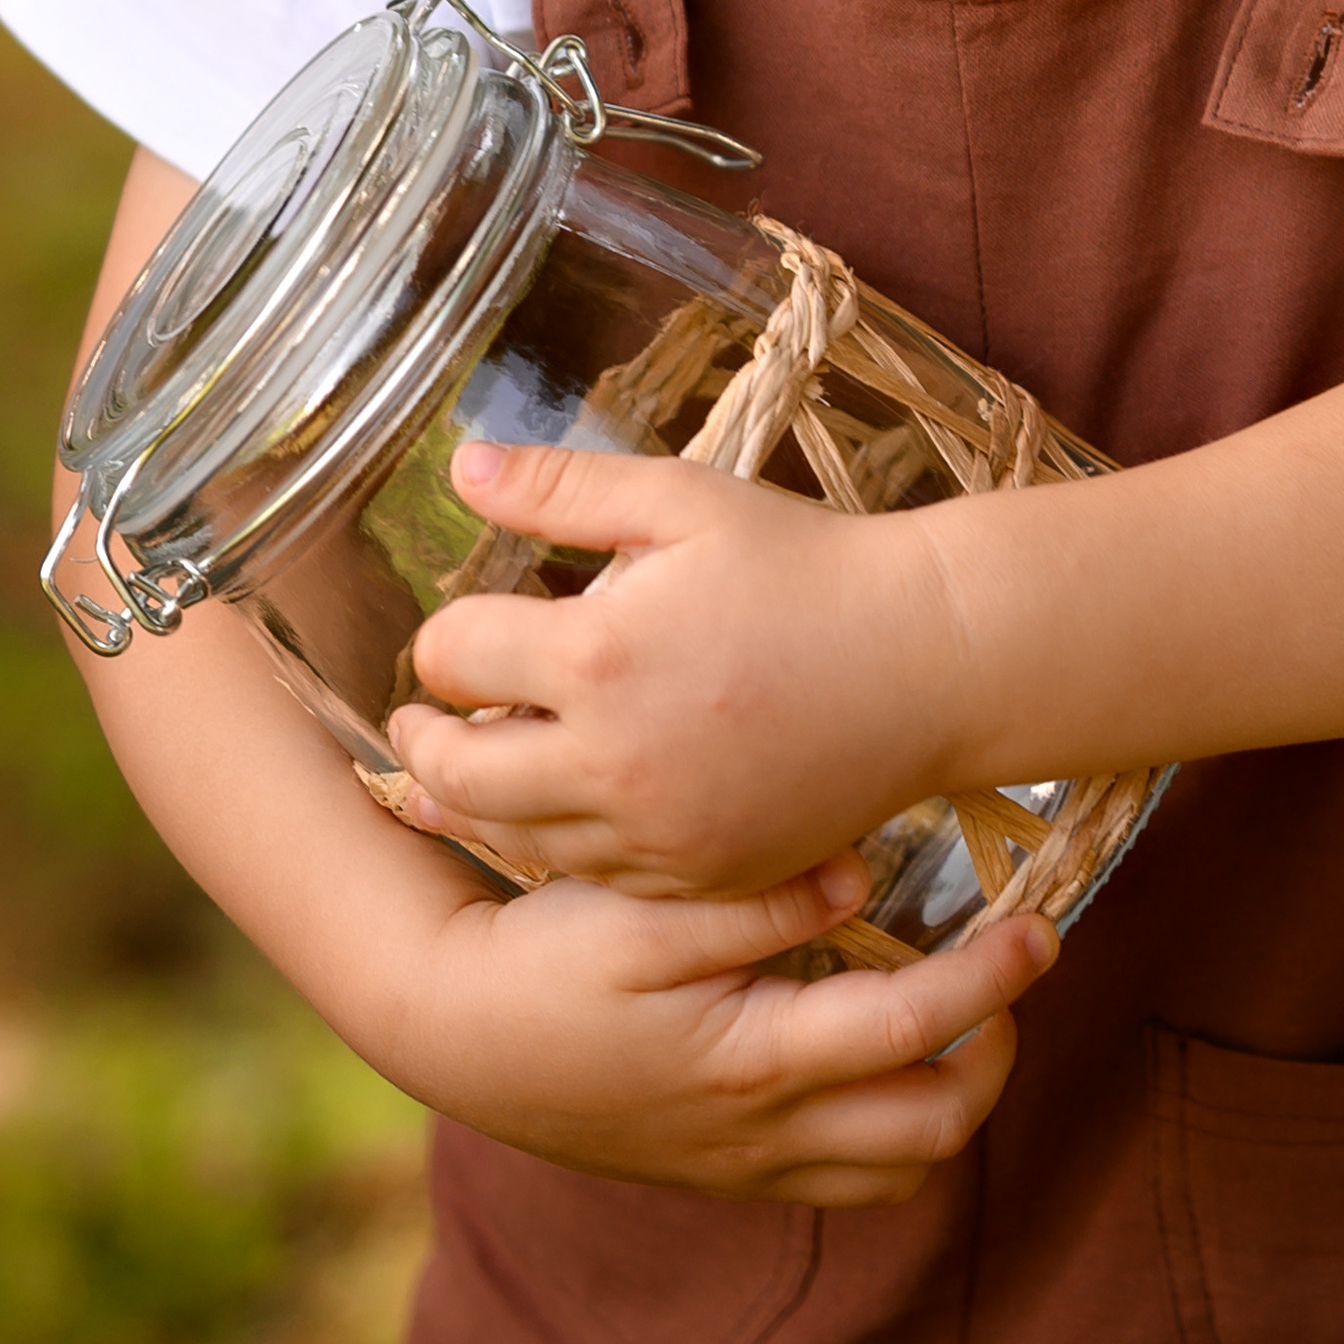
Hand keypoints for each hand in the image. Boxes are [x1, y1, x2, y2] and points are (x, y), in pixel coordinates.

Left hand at [388, 441, 972, 896]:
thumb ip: (564, 487)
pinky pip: (593, 878)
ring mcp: (657, 833)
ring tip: (473, 767)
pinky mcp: (698, 878)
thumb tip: (460, 464)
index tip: (463, 631)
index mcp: (598, 654)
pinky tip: (564, 806)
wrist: (925, 661)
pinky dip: (562, 843)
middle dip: (424, 740)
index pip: (453, 658)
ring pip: (515, 837)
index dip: (445, 638)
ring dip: (482, 800)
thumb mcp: (684, 500)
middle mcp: (613, 760)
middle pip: (457, 772)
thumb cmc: (804, 563)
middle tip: (419, 723)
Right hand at [404, 848, 1054, 1202]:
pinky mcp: (720, 1166)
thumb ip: (757, 898)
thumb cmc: (545, 956)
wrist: (455, 1032)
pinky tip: (870, 1044)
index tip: (1037, 925)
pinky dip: (885, 1121)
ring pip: (892, 1169)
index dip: (989, 981)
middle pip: (930, 1131)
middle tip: (1008, 971)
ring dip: (946, 1097)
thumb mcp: (641, 910)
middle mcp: (759, 1133)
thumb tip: (861, 879)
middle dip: (993, 1055)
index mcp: (749, 1062)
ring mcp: (740, 1162)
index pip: (911, 1033)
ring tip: (956, 1009)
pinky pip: (840, 1172)